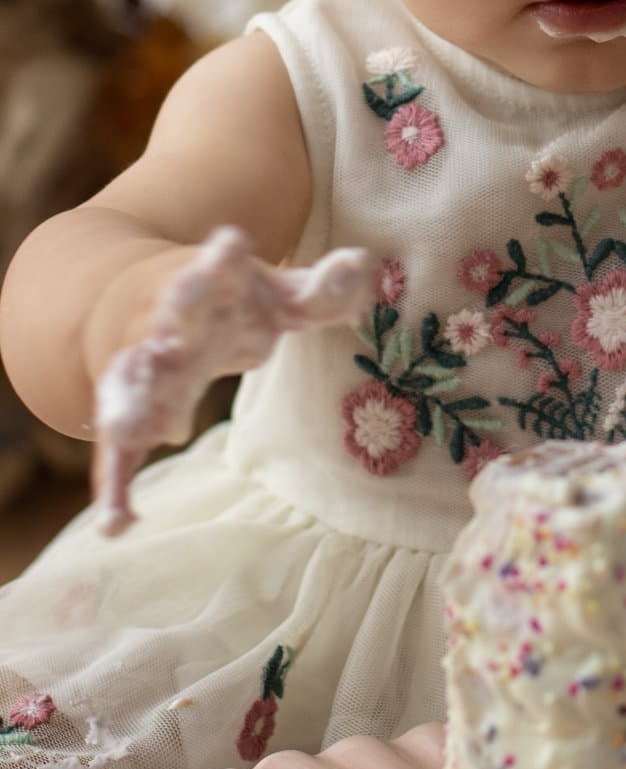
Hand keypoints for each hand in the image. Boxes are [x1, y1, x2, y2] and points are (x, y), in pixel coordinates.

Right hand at [92, 225, 374, 536]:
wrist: (127, 303)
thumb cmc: (227, 304)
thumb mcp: (277, 295)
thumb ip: (323, 290)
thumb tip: (366, 266)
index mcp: (213, 287)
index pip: (221, 268)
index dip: (225, 258)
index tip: (230, 242)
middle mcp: (171, 323)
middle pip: (175, 314)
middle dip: (181, 309)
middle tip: (180, 312)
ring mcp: (143, 368)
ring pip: (132, 381)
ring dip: (131, 400)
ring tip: (132, 425)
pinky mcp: (125, 412)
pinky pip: (116, 455)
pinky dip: (115, 489)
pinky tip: (115, 526)